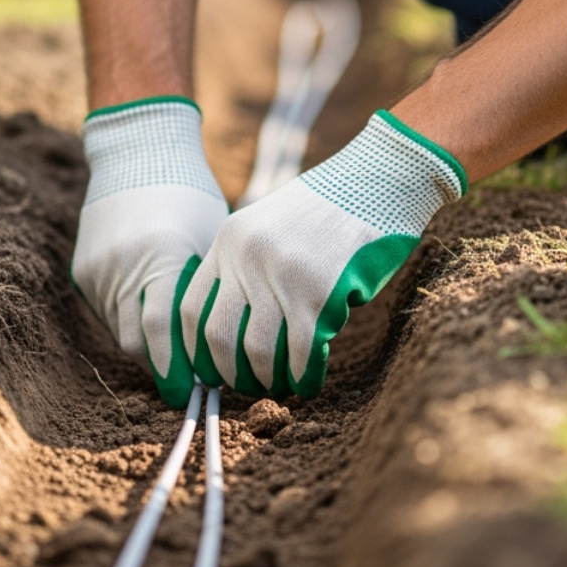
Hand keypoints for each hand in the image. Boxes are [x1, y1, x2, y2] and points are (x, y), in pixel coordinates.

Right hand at [72, 97, 228, 406]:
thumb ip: (206, 293)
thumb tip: (218, 348)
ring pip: (118, 330)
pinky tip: (150, 317)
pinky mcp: (82, 270)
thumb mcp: (209, 241)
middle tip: (187, 382)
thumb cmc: (190, 196)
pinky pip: (105, 311)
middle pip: (136, 341)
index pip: (162, 333)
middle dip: (161, 367)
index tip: (193, 392)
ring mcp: (96, 269)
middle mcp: (121, 266)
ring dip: (145, 346)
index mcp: (159, 257)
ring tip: (174, 352)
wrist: (138, 154)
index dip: (176, 369)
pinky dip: (128, 321)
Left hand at [179, 111, 464, 397]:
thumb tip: (230, 331)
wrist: (376, 180)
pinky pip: (301, 352)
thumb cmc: (324, 210)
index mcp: (228, 242)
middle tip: (247, 386)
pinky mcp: (320, 292)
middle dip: (230, 373)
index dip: (195, 350)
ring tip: (279, 385)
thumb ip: (243, 266)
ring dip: (267, 379)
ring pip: (257, 351)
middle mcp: (247, 258)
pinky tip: (308, 381)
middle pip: (217, 336)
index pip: (190, 309)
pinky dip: (303, 376)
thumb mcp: (265, 225)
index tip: (210, 370)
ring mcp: (282, 275)